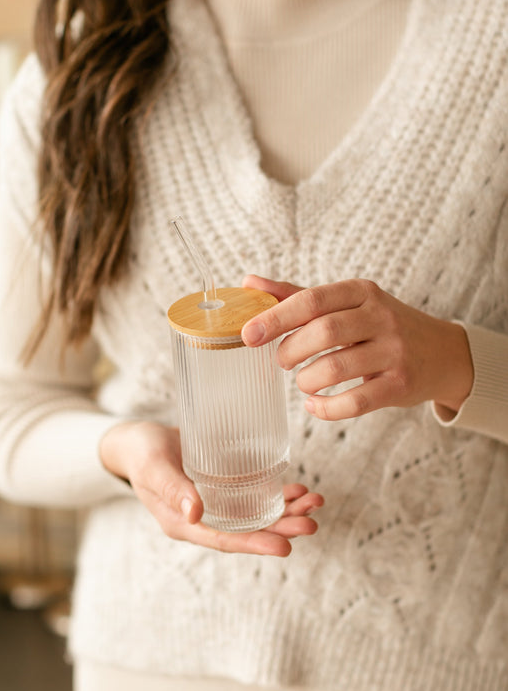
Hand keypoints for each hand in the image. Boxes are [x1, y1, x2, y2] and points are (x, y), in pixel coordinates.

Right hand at [100, 420, 323, 556]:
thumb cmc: (141, 452)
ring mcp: (215, 504)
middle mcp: (204, 519)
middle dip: (282, 528)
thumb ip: (172, 488)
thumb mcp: (153, 467)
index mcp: (183, 523)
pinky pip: (254, 496)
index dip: (254, 544)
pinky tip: (298, 489)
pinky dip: (277, 494)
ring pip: (256, 515)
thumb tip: (197, 514)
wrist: (137, 440)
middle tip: (311, 523)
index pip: (224, 540)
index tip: (284, 547)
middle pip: (248, 530)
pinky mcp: (223, 487)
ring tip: (314, 503)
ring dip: (287, 512)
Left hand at [241, 275, 473, 420]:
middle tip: (281, 360)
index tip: (248, 334)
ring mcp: (394, 351)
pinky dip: (326, 409)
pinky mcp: (400, 385)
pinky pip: (354, 402)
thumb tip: (249, 282)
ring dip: (306, 380)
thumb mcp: (346, 303)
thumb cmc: (380, 326)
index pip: (312, 300)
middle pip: (323, 332)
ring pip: (335, 368)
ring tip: (303, 381)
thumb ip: (297, 295)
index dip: (275, 317)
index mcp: (361, 291)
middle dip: (290, 350)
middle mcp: (381, 316)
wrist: (442, 353)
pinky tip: (315, 404)